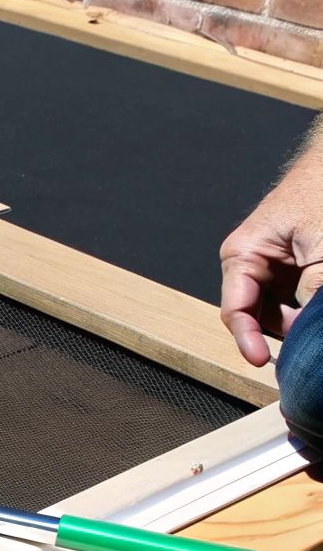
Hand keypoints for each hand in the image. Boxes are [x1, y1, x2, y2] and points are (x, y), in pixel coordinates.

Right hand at [219, 167, 322, 366]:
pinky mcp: (297, 270)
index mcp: (242, 255)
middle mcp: (252, 264)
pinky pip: (299, 301)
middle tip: (308, 340)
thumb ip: (314, 289)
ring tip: (317, 317)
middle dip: (285, 332)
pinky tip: (318, 306)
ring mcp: (275, 268)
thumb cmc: (322, 188)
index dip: (248, 340)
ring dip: (301, 320)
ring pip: (282, 313)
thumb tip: (310, 332)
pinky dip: (310, 308)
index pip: (236, 310)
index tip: (262, 362)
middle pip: (258, 317)